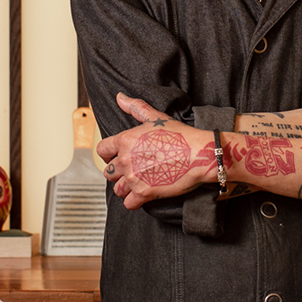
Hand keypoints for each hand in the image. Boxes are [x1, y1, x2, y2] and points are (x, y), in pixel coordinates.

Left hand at [96, 92, 216, 209]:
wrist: (199, 154)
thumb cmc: (181, 136)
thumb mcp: (156, 117)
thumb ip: (135, 107)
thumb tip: (120, 97)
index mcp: (125, 140)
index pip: (102, 150)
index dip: (109, 154)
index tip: (117, 156)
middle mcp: (126, 159)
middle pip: (108, 172)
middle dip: (118, 172)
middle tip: (131, 170)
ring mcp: (134, 177)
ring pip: (117, 189)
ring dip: (125, 187)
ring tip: (138, 182)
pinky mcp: (144, 193)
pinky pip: (129, 203)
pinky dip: (134, 201)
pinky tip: (143, 194)